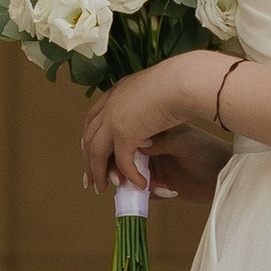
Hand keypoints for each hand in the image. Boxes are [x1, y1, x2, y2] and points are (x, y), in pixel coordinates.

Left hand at [81, 53, 236, 191]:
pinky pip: (122, 162)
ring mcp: (113, 120)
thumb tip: (151, 110)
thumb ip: (146, 101)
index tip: (90, 153)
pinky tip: (139, 184)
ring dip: (100, 174)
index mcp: (115, 94)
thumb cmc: (178, 82)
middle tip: (90, 180)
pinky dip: (130, 175)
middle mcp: (108, 107)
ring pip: (97, 153)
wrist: (181, 81)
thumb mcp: (154, 89)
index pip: (93, 120)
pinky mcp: (124, 134)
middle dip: (89, 161)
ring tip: (104, 189)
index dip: (91, 139)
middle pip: (89, 139)